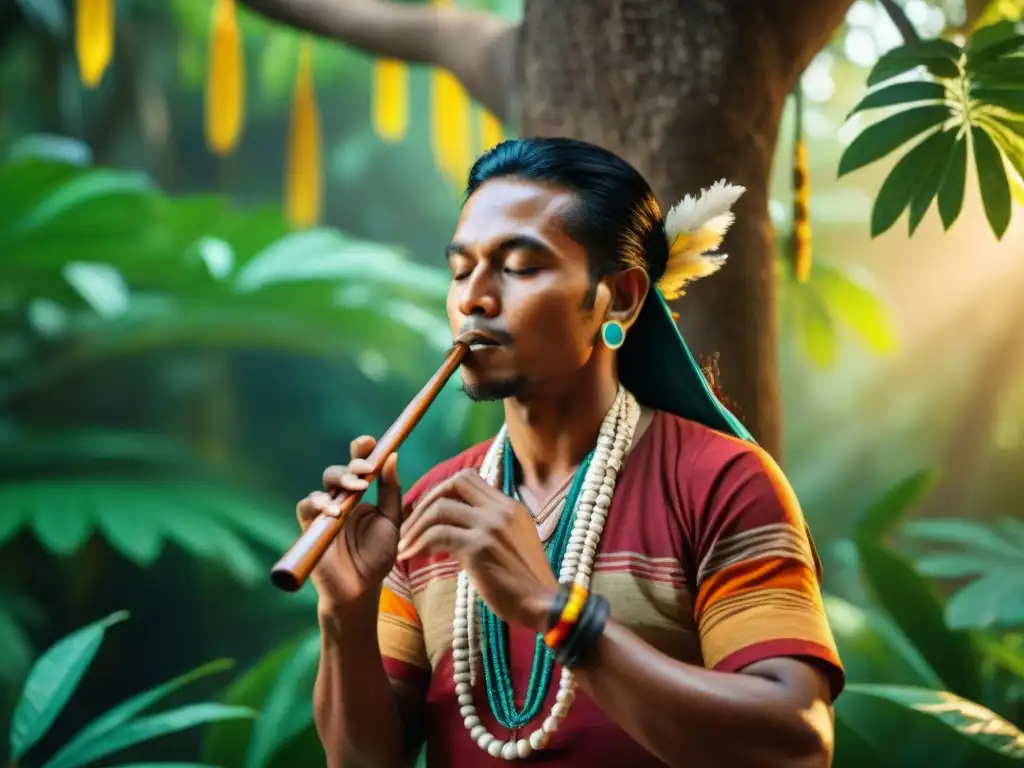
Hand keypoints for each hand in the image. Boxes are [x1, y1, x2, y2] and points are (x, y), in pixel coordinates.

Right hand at [295, 436, 401, 613]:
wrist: (361, 590)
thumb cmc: (377, 557)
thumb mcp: (391, 522)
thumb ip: (390, 491)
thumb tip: (392, 456)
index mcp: (361, 496)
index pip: (358, 466)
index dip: (361, 451)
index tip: (370, 441)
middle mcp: (341, 500)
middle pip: (339, 470)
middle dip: (352, 466)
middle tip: (367, 470)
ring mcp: (324, 513)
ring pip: (324, 484)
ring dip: (339, 481)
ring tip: (356, 489)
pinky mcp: (310, 527)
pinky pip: (306, 506)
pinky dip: (319, 503)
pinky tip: (336, 510)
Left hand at [397, 469, 558, 630]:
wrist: (544, 605)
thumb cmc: (526, 581)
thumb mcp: (513, 541)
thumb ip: (490, 527)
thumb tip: (457, 525)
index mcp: (510, 506)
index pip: (469, 479)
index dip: (442, 490)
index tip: (427, 512)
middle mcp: (501, 509)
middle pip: (454, 483)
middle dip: (426, 500)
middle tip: (410, 525)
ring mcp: (490, 526)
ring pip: (440, 507)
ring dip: (415, 526)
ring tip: (404, 545)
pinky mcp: (478, 547)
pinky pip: (438, 535)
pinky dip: (418, 544)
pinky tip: (410, 556)